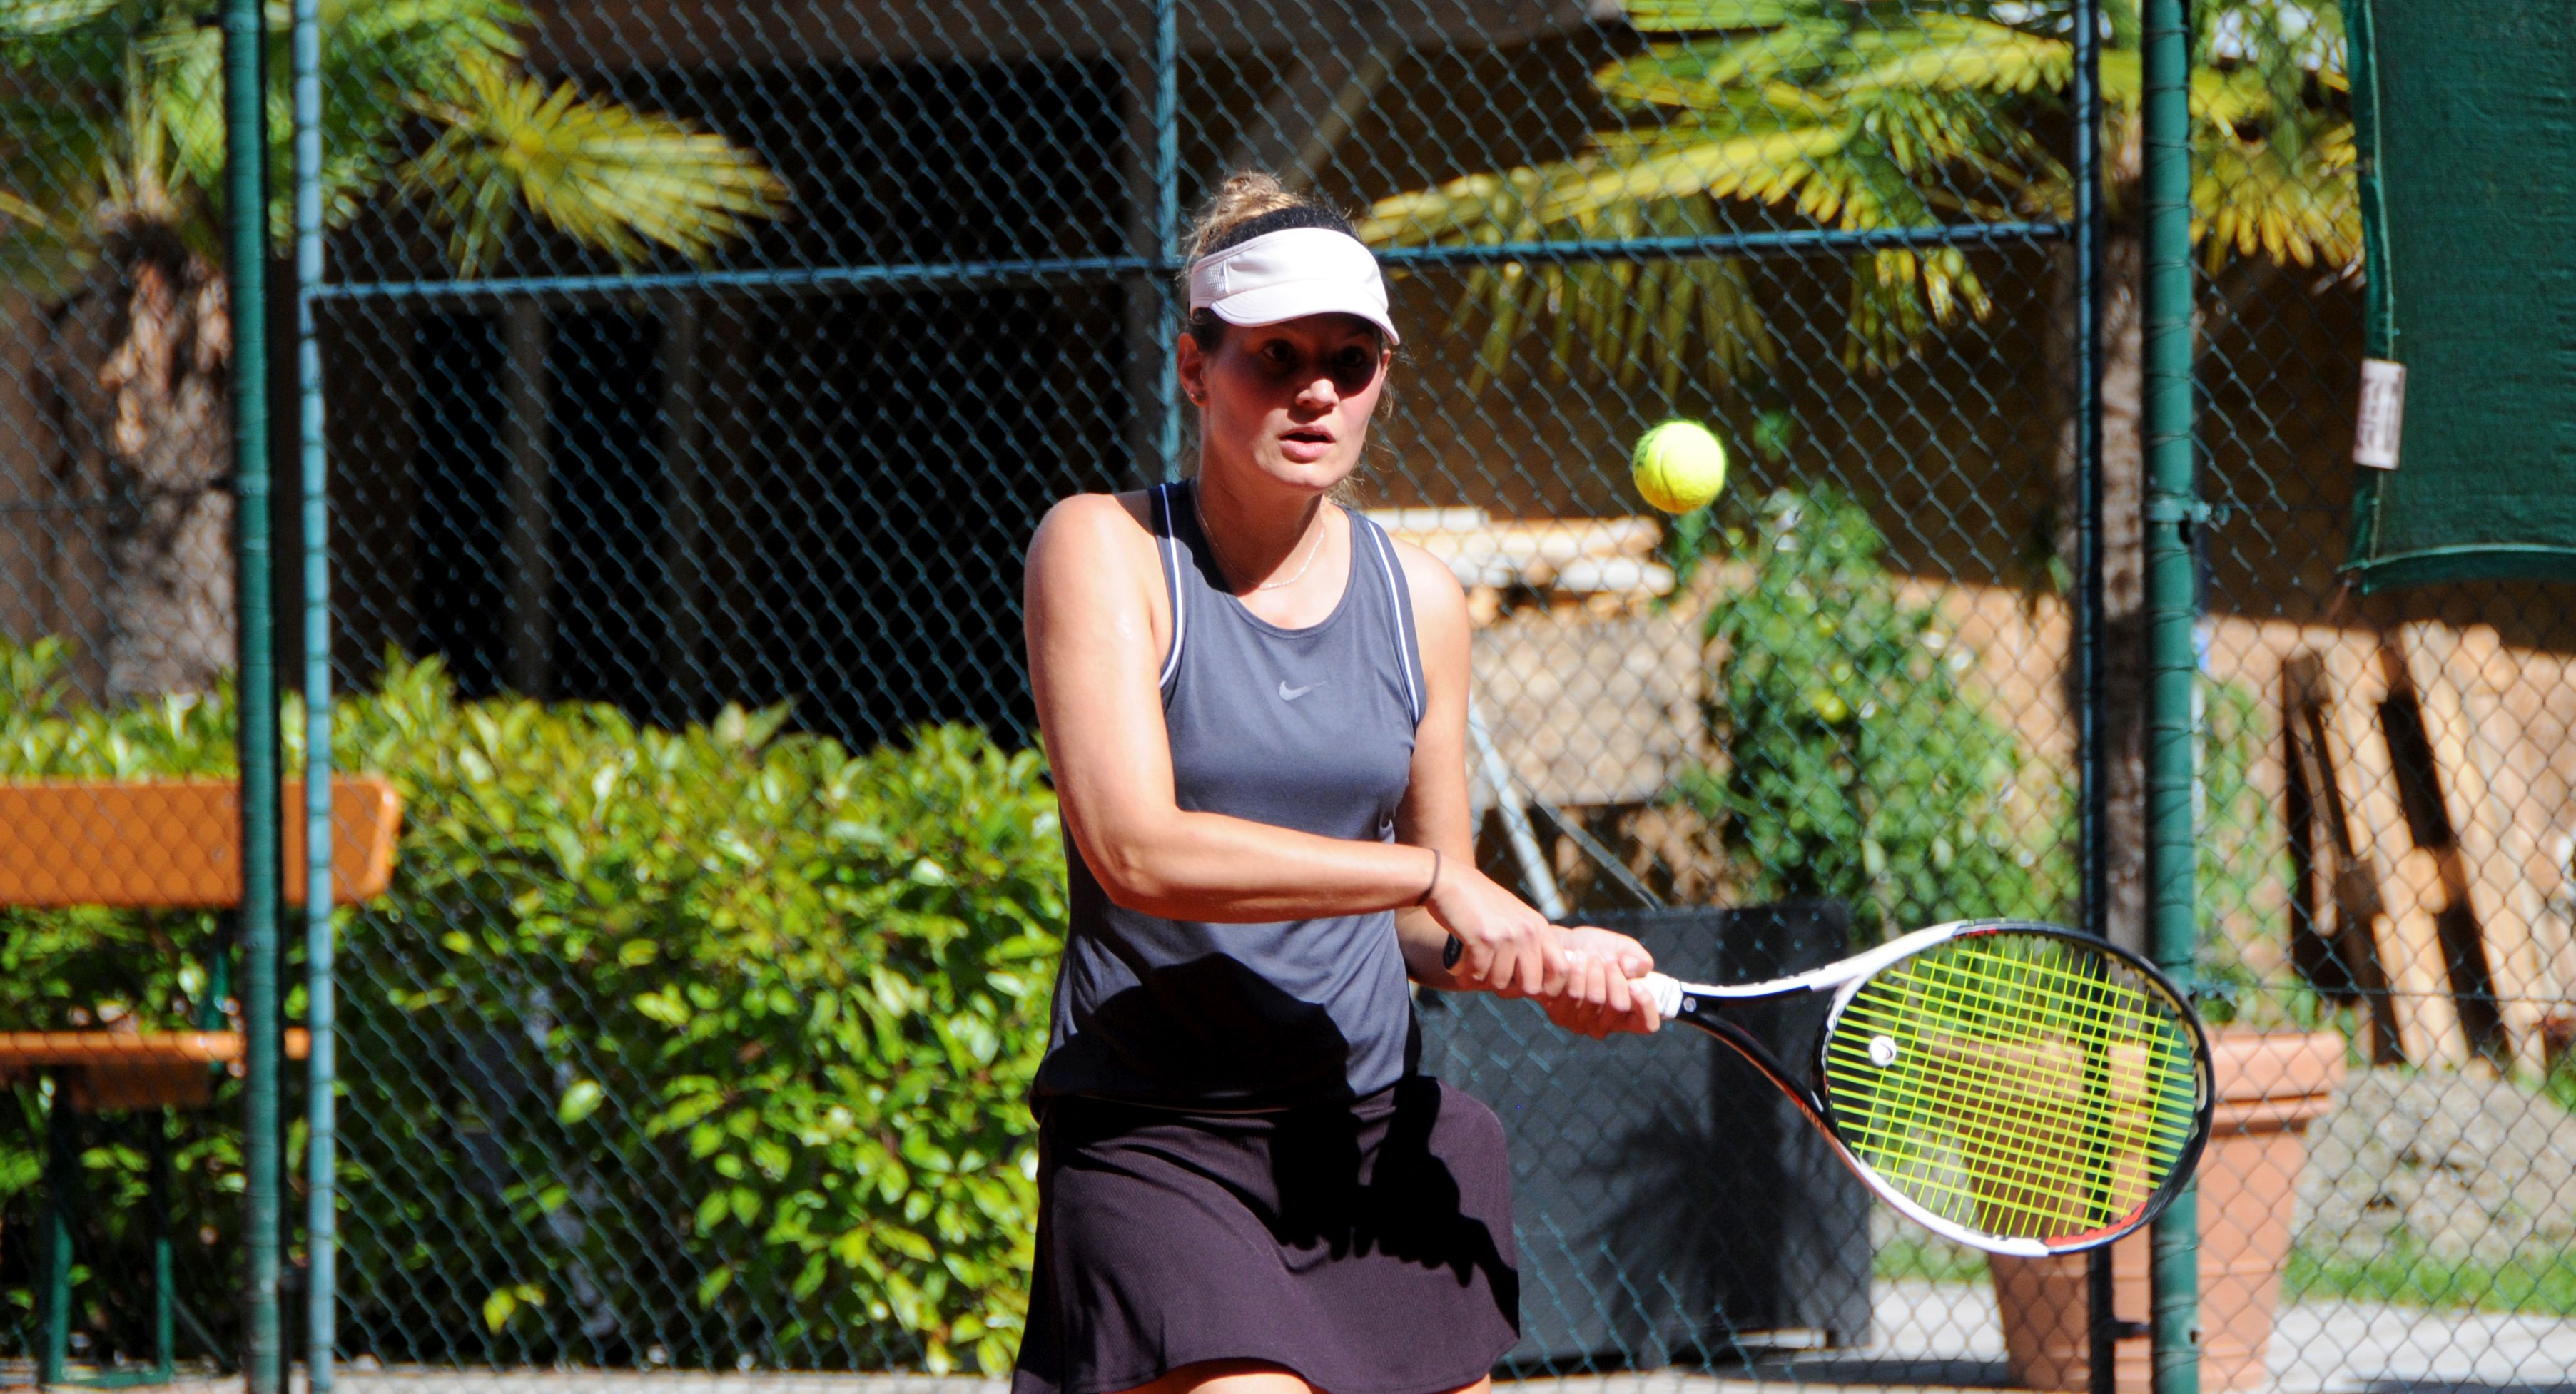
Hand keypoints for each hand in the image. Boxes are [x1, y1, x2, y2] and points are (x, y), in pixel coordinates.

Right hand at [1422, 861, 1564, 996]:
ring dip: (1481, 981)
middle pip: (1530, 987)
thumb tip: (1534, 987)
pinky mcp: (1483, 938)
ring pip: (1499, 983)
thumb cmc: (1478, 904)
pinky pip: (1477, 975)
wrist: (1447, 881)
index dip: (1547, 988)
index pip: (1561, 970)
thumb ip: (1527, 945)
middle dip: (1508, 990)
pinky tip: (1459, 969)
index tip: (1522, 986)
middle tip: (1490, 981)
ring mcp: (1507, 935)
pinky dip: (1465, 977)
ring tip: (1470, 969)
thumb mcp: (1513, 918)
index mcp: (1539, 927)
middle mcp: (1528, 931)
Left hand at [1535, 926, 1661, 1038]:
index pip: (1647, 1024)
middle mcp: (1607, 1024)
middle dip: (1615, 975)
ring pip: (1595, 999)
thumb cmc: (1598, 950)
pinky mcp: (1560, 1016)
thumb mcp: (1624, 949)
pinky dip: (1576, 971)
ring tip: (1589, 954)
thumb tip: (1631, 969)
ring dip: (1594, 969)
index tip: (1636, 982)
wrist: (1562, 944)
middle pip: (1619, 1006)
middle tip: (1608, 958)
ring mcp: (1583, 1024)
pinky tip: (1574, 959)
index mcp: (1629, 1013)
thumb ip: (1639, 959)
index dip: (1646, 1005)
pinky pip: (1573, 995)